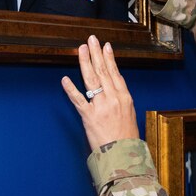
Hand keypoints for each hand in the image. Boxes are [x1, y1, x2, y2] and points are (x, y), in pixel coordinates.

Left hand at [62, 35, 138, 150]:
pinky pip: (78, 100)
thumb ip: (121, 101)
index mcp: (125, 98)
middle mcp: (114, 99)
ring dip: (85, 62)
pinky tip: (65, 79)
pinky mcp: (89, 117)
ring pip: (92, 80)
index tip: (106, 46)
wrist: (124, 156)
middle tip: (92, 40)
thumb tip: (114, 90)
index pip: (115, 73)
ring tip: (81, 49)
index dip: (110, 58)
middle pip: (103, 71)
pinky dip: (71, 89)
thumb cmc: (127, 139)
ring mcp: (101, 107)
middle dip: (96, 53)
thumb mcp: (130, 115)